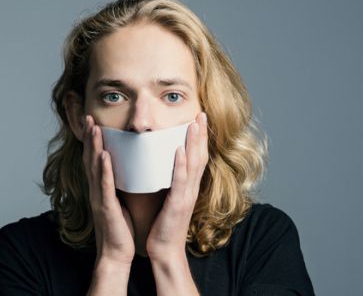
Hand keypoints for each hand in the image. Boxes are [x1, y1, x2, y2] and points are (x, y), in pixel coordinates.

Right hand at [82, 115, 134, 267]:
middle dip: (90, 137)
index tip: (93, 121)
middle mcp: (96, 190)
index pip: (94, 159)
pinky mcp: (105, 208)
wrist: (116, 253)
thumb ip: (120, 184)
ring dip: (93, 147)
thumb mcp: (120, 201)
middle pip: (90, 158)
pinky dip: (103, 170)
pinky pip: (104, 185)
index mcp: (100, 188)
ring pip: (94, 168)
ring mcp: (98, 198)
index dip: (92, 140)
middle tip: (89, 117)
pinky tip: (103, 156)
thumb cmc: (121, 228)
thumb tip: (128, 168)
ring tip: (95, 128)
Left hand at [146, 112, 208, 262]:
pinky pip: (180, 182)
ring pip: (194, 164)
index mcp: (188, 186)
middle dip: (201, 133)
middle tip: (202, 113)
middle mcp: (191, 188)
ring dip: (194, 143)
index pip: (197, 156)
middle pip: (200, 155)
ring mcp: (186, 196)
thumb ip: (168, 180)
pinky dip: (181, 165)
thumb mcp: (167, 197)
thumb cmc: (162, 224)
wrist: (164, 250)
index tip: (200, 118)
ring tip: (195, 124)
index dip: (199, 137)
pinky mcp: (177, 205)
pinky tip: (180, 151)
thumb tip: (160, 162)